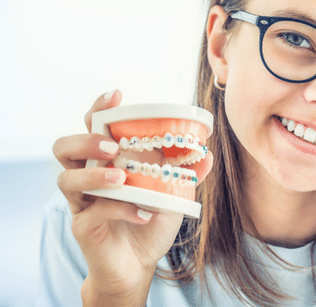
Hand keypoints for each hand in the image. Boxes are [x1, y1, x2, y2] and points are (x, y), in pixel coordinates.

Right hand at [53, 91, 183, 304]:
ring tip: (121, 178)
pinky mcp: (83, 225)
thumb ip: (185, 172)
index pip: (93, 127)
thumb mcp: (172, 193)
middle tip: (112, 147)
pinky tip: (143, 213)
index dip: (99, 108)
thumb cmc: (150, 220)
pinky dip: (120, 209)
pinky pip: (93, 211)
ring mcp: (83, 201)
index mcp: (107, 160)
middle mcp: (89, 176)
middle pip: (65, 147)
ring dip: (94, 174)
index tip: (116, 96)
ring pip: (66, 179)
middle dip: (86, 141)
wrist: (139, 263)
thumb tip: (207, 154)